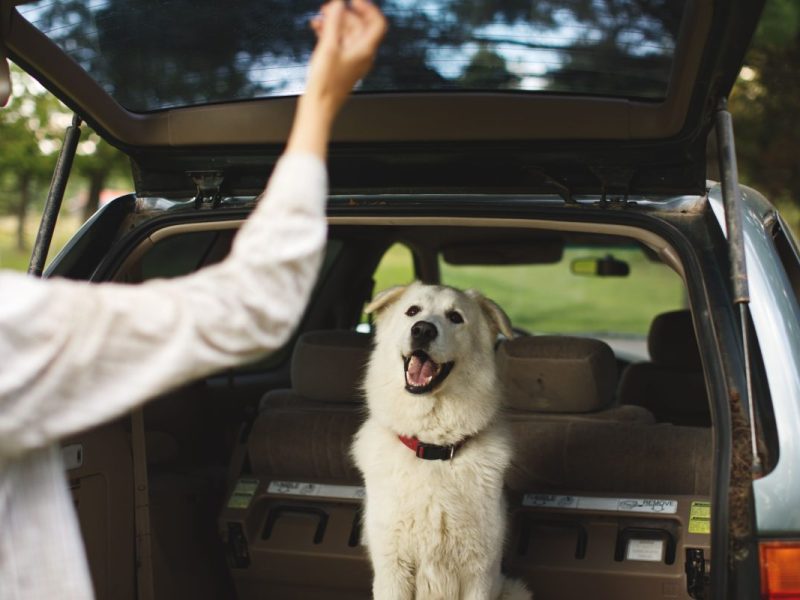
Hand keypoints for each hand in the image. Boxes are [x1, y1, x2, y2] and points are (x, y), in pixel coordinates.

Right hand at [307, 0, 387, 114]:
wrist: (318, 107)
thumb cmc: (325, 83)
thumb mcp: (328, 47)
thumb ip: (334, 22)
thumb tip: (339, 4)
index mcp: (366, 51)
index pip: (378, 23)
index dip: (367, 8)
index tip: (352, 1)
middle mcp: (362, 55)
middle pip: (359, 27)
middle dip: (343, 14)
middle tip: (327, 8)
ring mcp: (352, 61)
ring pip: (347, 34)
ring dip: (334, 23)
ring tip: (318, 18)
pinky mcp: (342, 65)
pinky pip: (339, 44)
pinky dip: (330, 34)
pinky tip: (317, 29)